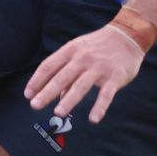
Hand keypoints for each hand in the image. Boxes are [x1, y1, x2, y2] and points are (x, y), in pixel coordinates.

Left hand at [24, 22, 146, 123]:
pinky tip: (93, 119)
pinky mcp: (115, 77)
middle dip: (47, 92)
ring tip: (58, 113)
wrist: (128, 35)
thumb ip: (67, 72)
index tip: (28, 94)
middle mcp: (82, 59)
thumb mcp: (79, 52)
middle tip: (34, 106)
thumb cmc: (98, 46)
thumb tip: (58, 96)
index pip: (49, 66)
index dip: (37, 80)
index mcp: (70, 51)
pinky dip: (100, 107)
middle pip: (61, 77)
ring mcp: (99, 68)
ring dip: (69, 100)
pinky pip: (106, 94)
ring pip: (81, 85)